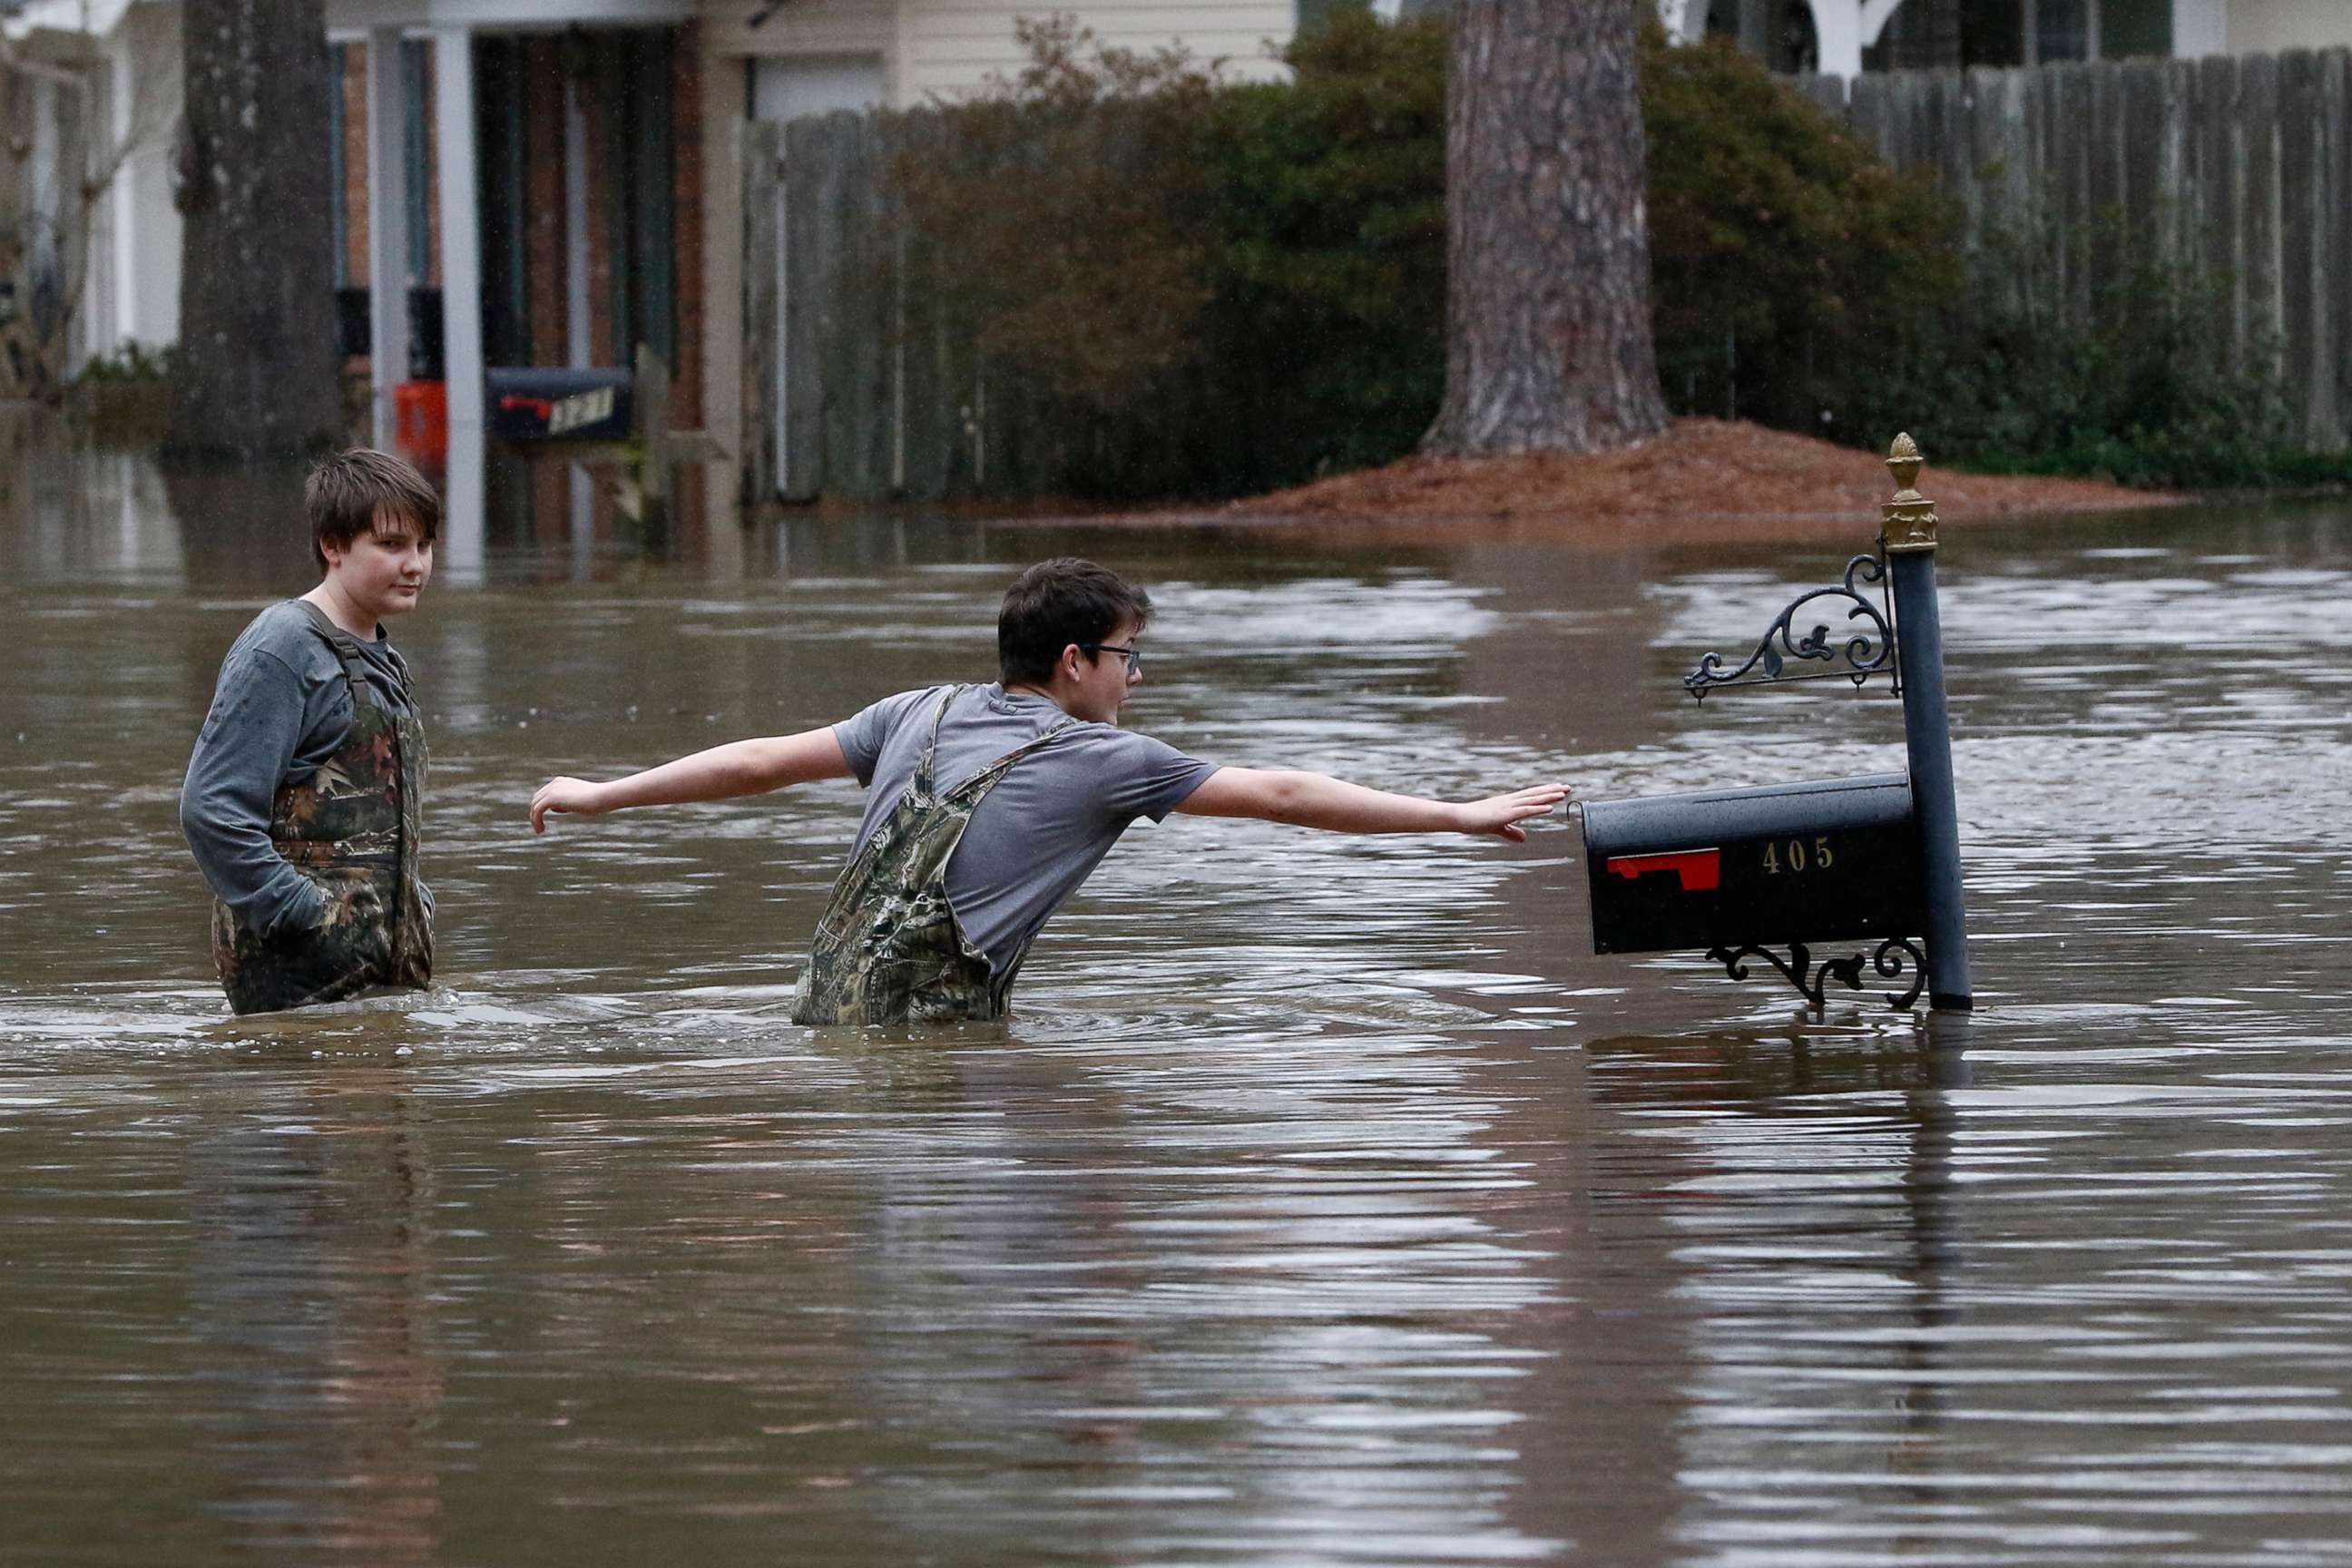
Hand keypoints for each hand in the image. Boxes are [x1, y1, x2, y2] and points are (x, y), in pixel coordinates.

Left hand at [530, 776, 608, 833]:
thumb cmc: (599, 800)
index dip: (543, 808)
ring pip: (535, 805)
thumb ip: (571, 802)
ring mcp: (553, 789)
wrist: (603, 796)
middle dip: (536, 813)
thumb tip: (565, 808)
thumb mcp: (582, 800)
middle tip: (540, 827)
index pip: (545, 794)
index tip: (546, 820)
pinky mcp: (552, 797)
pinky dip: (536, 821)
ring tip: (540, 831)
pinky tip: (541, 830)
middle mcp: (555, 783)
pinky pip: (538, 810)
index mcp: (561, 782)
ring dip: (535, 819)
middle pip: (537, 799)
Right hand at [1456, 783, 1571, 841]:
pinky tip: (1549, 807)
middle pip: (1535, 794)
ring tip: (1563, 794)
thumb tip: (1524, 838)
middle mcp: (1511, 801)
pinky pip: (1525, 810)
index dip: (1545, 791)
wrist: (1461, 817)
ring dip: (1549, 796)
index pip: (1531, 795)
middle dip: (1552, 791)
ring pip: (1533, 800)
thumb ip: (1512, 832)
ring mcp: (1509, 806)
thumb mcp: (1498, 828)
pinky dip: (1538, 808)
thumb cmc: (1476, 821)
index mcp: (1509, 802)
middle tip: (1568, 787)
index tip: (1558, 788)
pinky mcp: (1505, 814)